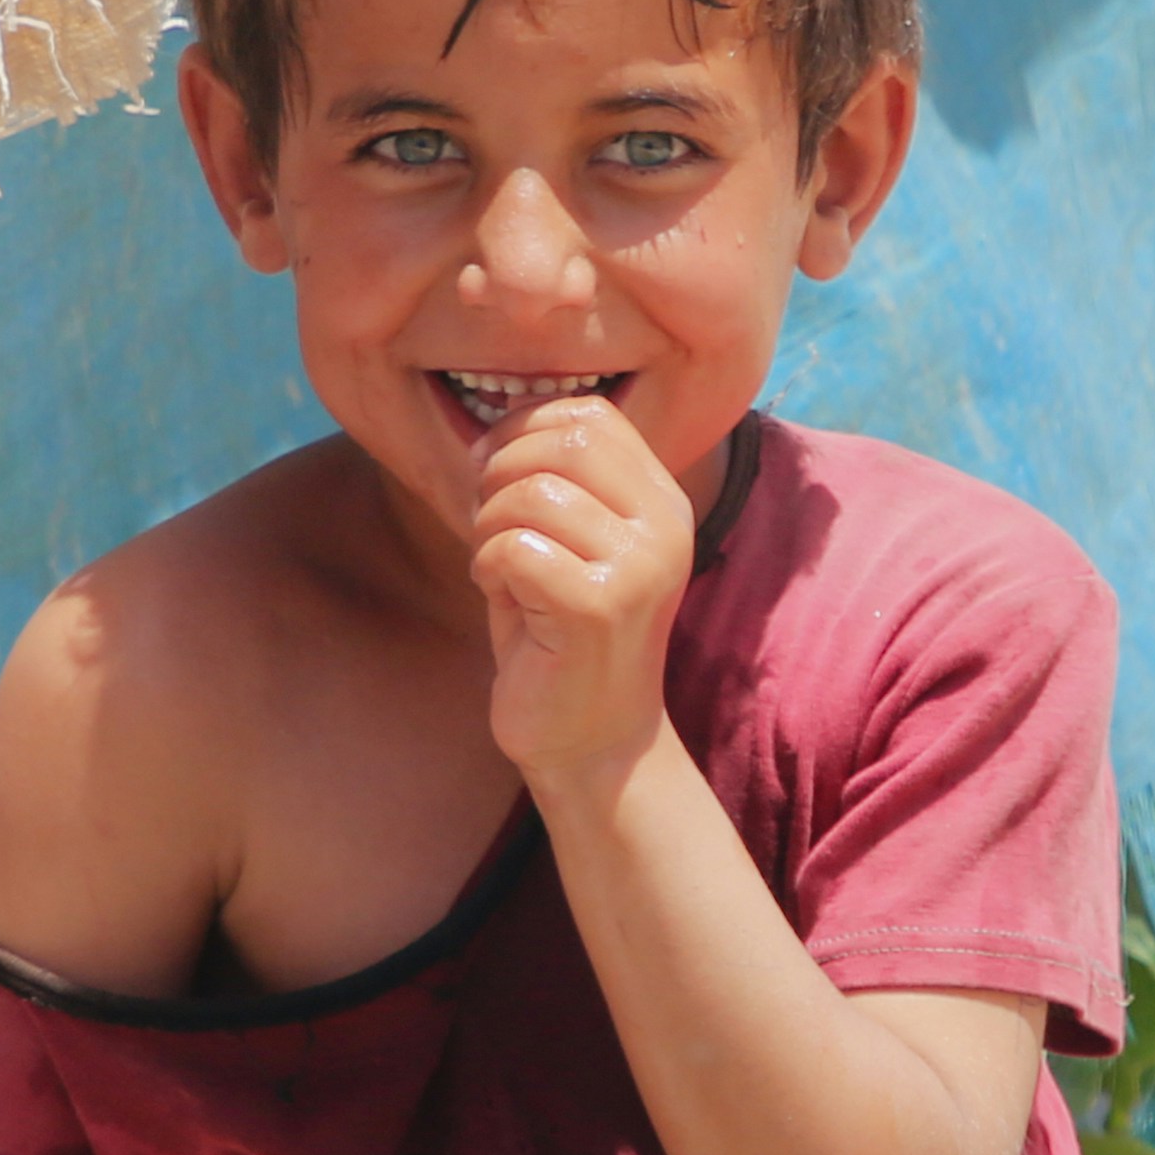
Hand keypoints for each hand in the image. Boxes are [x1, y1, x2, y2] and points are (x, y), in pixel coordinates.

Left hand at [467, 395, 697, 808]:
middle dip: (498, 475)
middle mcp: (666, 524)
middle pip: (557, 441)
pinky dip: (488, 568)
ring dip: (488, 529)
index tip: (494, 478)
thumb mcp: (568, 539)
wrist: (592, 740)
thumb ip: (550, 477)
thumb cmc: (560, 632)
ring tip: (501, 570)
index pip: (586, 414)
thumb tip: (490, 425)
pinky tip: (505, 601)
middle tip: (490, 528)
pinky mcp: (602, 607)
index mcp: (662, 499)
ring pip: (528, 494)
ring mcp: (641, 566)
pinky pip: (514, 547)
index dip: (521, 429)